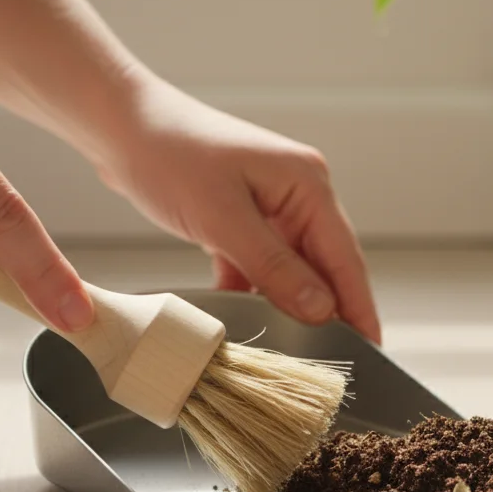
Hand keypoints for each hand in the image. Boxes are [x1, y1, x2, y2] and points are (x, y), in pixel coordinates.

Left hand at [96, 80, 381, 344]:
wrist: (121, 126)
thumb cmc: (170, 155)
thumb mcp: (223, 218)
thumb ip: (274, 266)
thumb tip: (321, 310)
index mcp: (308, 184)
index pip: (345, 258)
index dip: (359, 308)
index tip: (371, 354)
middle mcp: (298, 195)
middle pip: (323, 267)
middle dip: (327, 314)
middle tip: (331, 365)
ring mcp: (270, 207)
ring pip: (291, 271)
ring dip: (287, 306)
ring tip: (290, 351)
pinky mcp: (242, 219)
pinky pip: (259, 267)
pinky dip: (252, 292)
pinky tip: (244, 320)